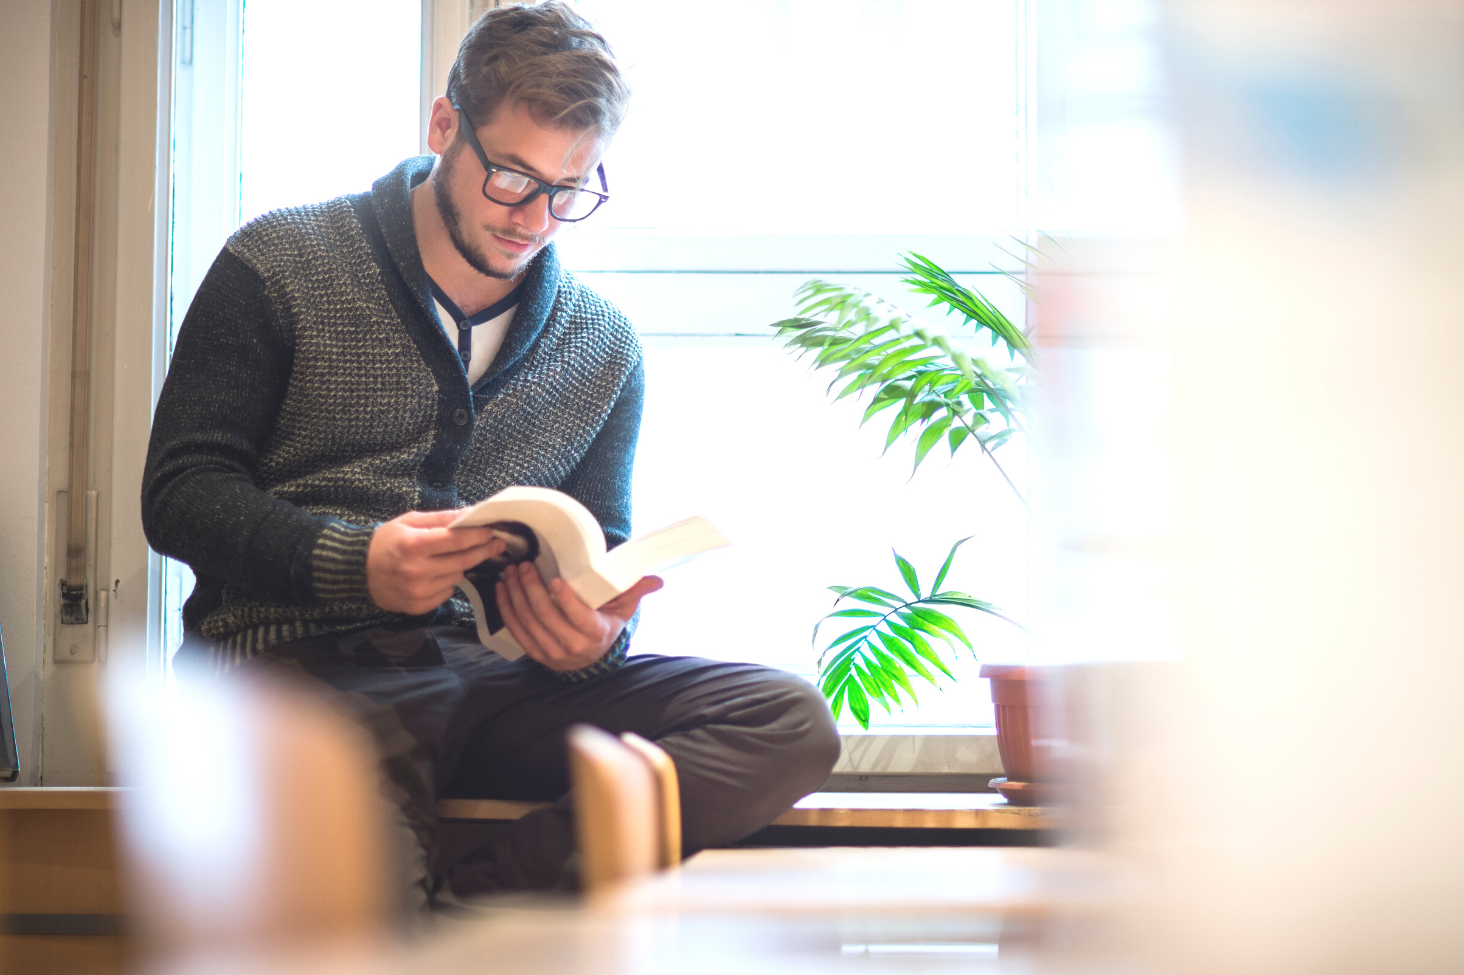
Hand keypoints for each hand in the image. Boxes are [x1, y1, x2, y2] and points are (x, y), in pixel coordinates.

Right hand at [367, 510, 504, 614]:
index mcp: (413, 544)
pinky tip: (437, 574)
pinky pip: (447, 592)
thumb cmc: (387, 542)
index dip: (478, 536)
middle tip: (497, 544)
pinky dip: (447, 582)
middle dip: (483, 551)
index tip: (492, 532)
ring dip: (461, 566)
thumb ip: (440, 518)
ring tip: (452, 558)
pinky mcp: (418, 606)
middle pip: (463, 561)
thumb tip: (470, 513)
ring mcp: (417, 591)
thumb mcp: (409, 521)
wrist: (359, 571)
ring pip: (457, 577)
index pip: (456, 540)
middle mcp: (416, 570)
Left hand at [497, 561, 663, 671]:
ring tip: (511, 572)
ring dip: (515, 594)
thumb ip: (635, 591)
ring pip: (527, 621)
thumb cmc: (607, 624)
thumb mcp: (623, 609)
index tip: (555, 579)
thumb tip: (657, 579)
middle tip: (524, 565)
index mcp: (595, 633)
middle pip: (546, 615)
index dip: (565, 599)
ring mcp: (550, 652)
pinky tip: (502, 589)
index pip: (578, 617)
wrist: (591, 658)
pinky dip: (506, 608)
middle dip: (531, 588)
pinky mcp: (534, 653)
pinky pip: (516, 629)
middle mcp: (571, 646)